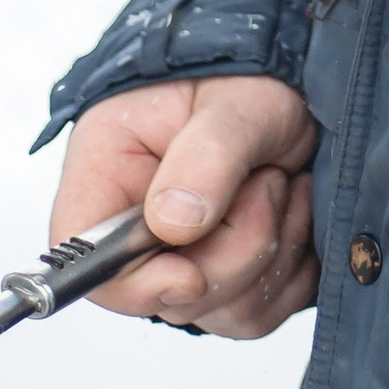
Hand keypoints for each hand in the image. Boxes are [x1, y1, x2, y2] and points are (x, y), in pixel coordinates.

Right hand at [50, 75, 318, 334]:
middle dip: (237, 249)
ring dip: (274, 251)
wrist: (301, 85)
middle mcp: (136, 226)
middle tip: (268, 180)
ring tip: (285, 184)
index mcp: (107, 173)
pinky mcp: (232, 279)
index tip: (192, 271)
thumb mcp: (237, 102)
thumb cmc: (252, 74)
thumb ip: (206, 157)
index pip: (86, 264)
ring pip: (221, 312)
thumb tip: (172, 225)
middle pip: (169, 297)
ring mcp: (185, 258)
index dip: (138, 285)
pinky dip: (292, 271)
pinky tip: (297, 213)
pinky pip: (259, 313)